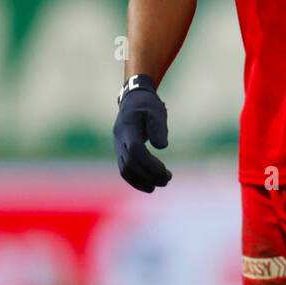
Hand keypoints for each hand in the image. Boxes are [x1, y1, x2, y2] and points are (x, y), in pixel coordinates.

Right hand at [113, 74, 171, 192]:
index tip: (165, 170)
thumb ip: (158, 127)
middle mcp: (119, 139)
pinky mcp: (120, 153)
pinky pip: (125, 171)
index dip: (149, 163)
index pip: (134, 150)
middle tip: (167, 179)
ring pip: (125, 170)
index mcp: (127, 126)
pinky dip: (137, 180)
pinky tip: (151, 184)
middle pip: (129, 164)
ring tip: (163, 182)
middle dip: (149, 175)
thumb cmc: (147, 105)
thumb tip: (161, 146)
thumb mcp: (156, 110)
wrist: (133, 100)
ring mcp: (117, 147)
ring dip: (143, 180)